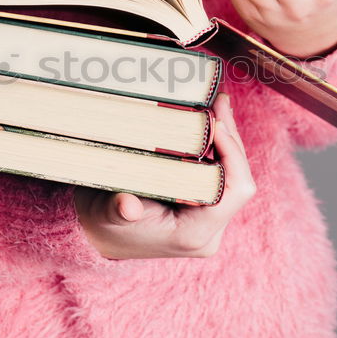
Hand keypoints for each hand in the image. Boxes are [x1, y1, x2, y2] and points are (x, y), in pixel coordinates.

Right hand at [74, 93, 255, 260]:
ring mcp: (209, 217)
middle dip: (231, 138)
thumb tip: (127, 205)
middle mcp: (209, 229)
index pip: (233, 192)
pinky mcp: (204, 205)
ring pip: (231, 173)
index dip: (233, 155)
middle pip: (237, 178)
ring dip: (226, 138)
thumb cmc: (103, 223)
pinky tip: (209, 120)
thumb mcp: (105, 214)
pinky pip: (220, 172)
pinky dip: (216, 146)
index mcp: (193, 234)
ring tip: (217, 103)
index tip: (217, 124)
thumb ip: (118, 210)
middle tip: (219, 102)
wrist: (100, 235)